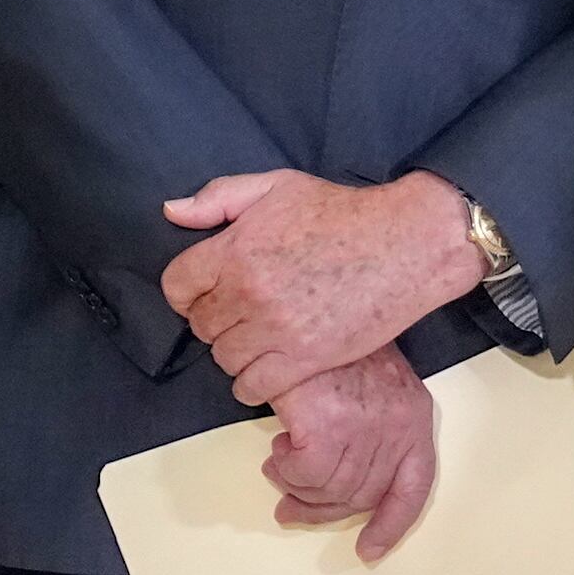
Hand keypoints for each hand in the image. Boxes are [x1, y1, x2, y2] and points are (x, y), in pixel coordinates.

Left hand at [159, 169, 485, 404]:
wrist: (402, 243)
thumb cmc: (340, 212)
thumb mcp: (276, 186)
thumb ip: (218, 198)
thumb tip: (171, 212)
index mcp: (236, 250)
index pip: (177, 286)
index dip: (187, 290)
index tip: (207, 290)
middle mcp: (249, 293)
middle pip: (200, 326)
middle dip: (215, 318)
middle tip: (241, 311)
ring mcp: (275, 330)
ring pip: (223, 359)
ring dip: (234, 350)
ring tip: (257, 336)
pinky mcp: (303, 360)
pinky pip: (252, 388)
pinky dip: (251, 382)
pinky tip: (266, 365)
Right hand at [261, 345, 439, 562]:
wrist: (307, 304)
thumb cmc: (333, 343)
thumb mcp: (369, 382)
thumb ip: (366, 431)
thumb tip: (328, 486)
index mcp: (414, 416)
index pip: (414, 487)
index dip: (391, 524)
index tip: (369, 549)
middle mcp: (397, 426)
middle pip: (361, 495)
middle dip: (322, 509)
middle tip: (291, 507)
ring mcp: (364, 427)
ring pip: (329, 489)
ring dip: (297, 485)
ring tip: (279, 463)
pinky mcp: (328, 426)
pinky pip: (304, 474)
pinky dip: (286, 469)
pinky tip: (278, 448)